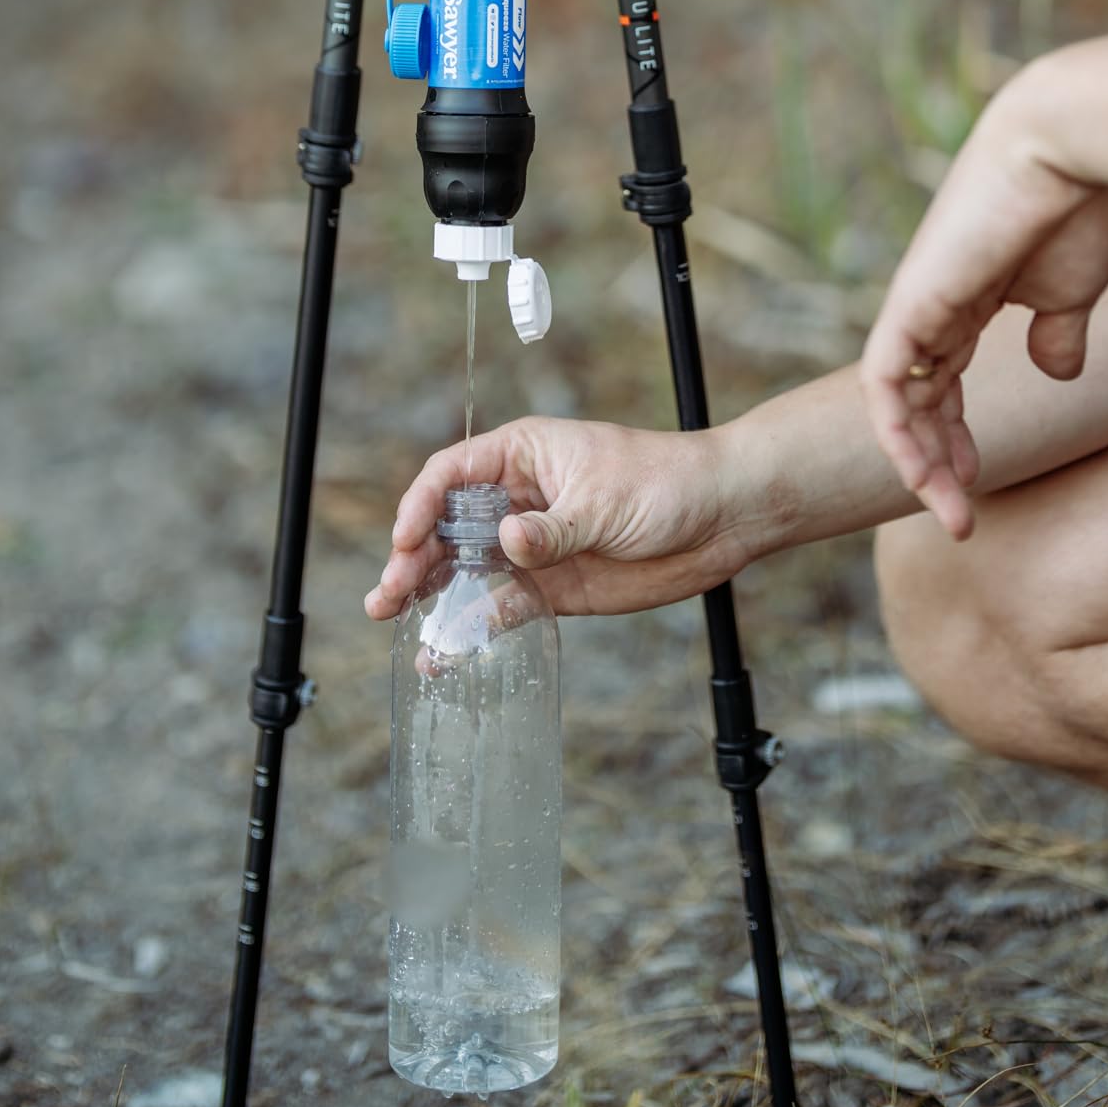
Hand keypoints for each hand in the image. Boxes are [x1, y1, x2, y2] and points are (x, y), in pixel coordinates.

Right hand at [365, 415, 748, 621]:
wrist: (721, 519)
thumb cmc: (665, 482)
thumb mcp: (605, 500)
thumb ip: (553, 528)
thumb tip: (507, 542)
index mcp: (525, 454)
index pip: (453, 472)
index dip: (422, 504)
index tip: (405, 538)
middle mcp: (519, 499)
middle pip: (447, 524)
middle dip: (412, 556)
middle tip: (387, 594)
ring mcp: (533, 546)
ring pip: (465, 568)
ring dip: (429, 591)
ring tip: (392, 617)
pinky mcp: (552, 587)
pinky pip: (501, 607)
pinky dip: (471, 627)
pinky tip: (441, 651)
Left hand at [860, 67, 1107, 537]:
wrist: (1062, 147)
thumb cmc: (1076, 208)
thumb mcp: (1072, 290)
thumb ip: (1057, 331)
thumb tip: (1055, 371)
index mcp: (970, 297)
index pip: (947, 378)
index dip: (957, 433)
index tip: (981, 479)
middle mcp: (935, 302)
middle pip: (920, 396)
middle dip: (937, 460)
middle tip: (961, 517)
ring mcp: (919, 301)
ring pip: (899, 398)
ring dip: (919, 460)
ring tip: (948, 511)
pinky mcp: (912, 301)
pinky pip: (886, 379)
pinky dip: (896, 428)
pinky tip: (920, 471)